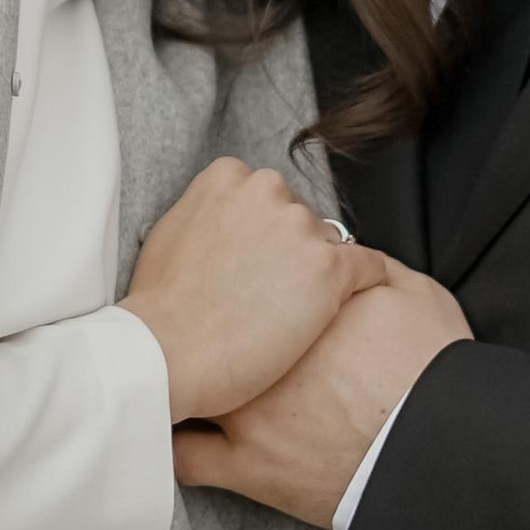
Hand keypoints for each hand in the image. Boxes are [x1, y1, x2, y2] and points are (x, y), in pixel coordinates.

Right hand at [122, 154, 383, 424]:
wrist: (166, 352)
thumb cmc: (160, 306)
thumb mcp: (169, 232)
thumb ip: (207, 213)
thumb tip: (222, 219)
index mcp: (228, 177)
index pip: (265, 195)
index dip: (261, 232)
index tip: (253, 260)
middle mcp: (267, 191)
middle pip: (298, 217)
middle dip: (289, 251)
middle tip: (266, 293)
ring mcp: (300, 228)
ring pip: (327, 245)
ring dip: (314, 274)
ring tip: (286, 314)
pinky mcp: (329, 269)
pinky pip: (369, 266)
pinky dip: (365, 281)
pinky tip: (350, 301)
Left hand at [175, 262, 471, 528]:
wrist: (438, 448)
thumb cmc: (434, 374)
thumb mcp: (418, 299)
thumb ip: (377, 272)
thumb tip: (355, 258)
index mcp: (298, 314)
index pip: (251, 284)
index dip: (243, 290)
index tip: (245, 296)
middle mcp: (261, 357)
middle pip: (210, 330)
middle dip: (205, 328)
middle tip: (207, 327)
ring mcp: (246, 413)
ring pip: (187, 387)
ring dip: (183, 379)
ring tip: (180, 374)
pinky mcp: (247, 468)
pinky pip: (187, 455)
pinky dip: (176, 444)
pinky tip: (173, 434)